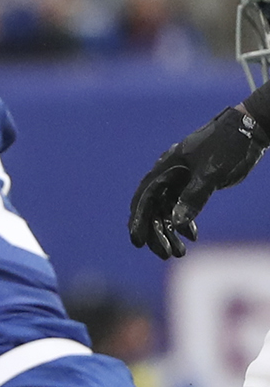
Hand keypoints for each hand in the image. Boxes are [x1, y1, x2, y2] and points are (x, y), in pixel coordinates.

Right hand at [129, 105, 265, 259]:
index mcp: (165, 168)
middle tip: (165, 255)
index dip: (139, 221)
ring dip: (171, 233)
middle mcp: (167, 176)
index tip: (138, 242)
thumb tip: (176, 223)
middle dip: (157, 234)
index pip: (144, 199)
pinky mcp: (192, 186)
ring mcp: (179, 182)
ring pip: (167, 212)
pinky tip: (192, 236)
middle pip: (153, 210)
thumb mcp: (211, 173)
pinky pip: (181, 208)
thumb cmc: (227, 146)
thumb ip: (193, 197)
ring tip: (179, 252)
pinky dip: (185, 223)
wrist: (249, 131)